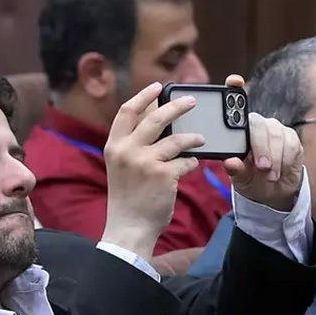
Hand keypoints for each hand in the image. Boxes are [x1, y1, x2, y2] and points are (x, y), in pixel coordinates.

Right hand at [101, 81, 199, 256]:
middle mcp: (127, 151)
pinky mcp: (163, 175)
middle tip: (191, 101)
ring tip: (201, 139)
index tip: (158, 87)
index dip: (144, 96)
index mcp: (114, 146)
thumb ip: (133, 146)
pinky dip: (192, 162)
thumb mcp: (121, 167)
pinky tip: (193, 165)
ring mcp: (145, 162)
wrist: (129, 227)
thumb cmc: (127, 198)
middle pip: (155, 118)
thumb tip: (159, 124)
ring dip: (193, 137)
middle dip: (176, 106)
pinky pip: (186, 161)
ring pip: (177, 139)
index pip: (127, 111)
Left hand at [220, 75, 304, 212]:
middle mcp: (257, 124)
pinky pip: (291, 144)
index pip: (234, 104)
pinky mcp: (292, 138)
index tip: (234, 81)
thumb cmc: (251, 179)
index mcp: (238, 130)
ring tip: (270, 175)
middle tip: (261, 166)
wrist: (273, 191)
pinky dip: (286, 160)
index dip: (234, 89)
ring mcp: (275, 129)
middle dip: (260, 146)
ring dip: (274, 158)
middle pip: (258, 123)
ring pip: (276, 135)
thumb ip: (236, 169)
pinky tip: (281, 171)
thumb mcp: (240, 178)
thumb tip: (230, 162)